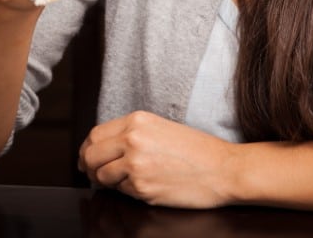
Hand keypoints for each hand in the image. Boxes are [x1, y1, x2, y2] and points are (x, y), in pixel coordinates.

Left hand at [78, 110, 238, 208]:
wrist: (224, 170)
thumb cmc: (198, 151)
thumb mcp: (161, 128)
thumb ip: (131, 134)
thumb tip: (103, 148)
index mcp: (137, 121)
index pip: (95, 134)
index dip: (87, 149)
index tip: (87, 156)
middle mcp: (133, 140)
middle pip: (91, 155)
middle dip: (88, 166)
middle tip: (92, 173)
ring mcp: (135, 165)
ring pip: (102, 176)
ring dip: (107, 181)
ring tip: (124, 180)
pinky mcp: (142, 188)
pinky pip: (121, 191)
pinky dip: (127, 191)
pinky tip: (145, 186)